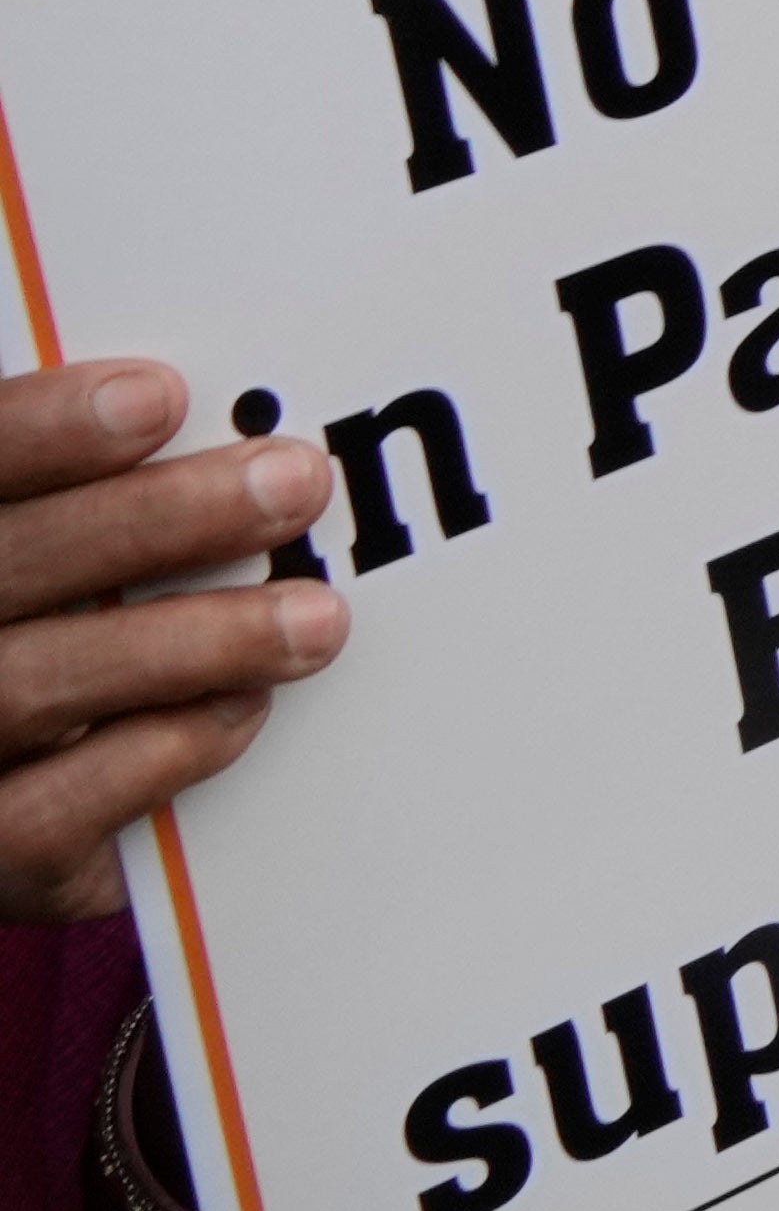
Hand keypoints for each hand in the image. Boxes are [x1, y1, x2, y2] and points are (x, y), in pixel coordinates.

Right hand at [0, 362, 348, 917]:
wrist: (16, 790)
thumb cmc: (57, 622)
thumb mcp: (65, 545)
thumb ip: (98, 491)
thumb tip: (231, 408)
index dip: (42, 430)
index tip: (161, 395)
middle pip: (4, 568)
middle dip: (153, 521)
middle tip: (295, 481)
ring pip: (28, 687)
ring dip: (188, 644)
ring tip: (316, 618)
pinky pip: (46, 815)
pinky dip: (158, 753)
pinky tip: (245, 710)